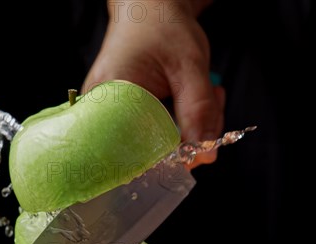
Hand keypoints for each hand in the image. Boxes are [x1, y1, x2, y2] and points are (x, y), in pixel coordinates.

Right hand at [82, 0, 224, 167]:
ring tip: (205, 93)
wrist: (149, 8)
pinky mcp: (129, 117)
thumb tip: (204, 156)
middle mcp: (103, 115)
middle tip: (212, 104)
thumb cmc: (161, 27)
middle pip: (151, 152)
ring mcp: (115, 118)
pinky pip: (159, 133)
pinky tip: (193, 97)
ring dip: (192, 127)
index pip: (140, 153)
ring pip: (159, 144)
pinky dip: (183, 121)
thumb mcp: (188, 66)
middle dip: (191, 137)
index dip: (174, 156)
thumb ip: (198, 111)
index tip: (203, 144)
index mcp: (110, 101)